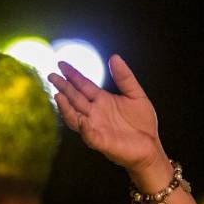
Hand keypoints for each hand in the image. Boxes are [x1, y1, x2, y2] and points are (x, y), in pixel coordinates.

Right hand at [49, 55, 169, 181]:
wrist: (151, 147)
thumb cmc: (142, 123)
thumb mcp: (136, 95)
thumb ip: (124, 77)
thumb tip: (114, 57)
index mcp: (101, 100)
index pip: (83, 85)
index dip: (72, 75)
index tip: (61, 64)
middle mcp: (94, 113)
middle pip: (75, 98)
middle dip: (63, 87)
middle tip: (52, 76)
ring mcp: (95, 127)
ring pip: (74, 117)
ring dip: (66, 108)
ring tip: (59, 96)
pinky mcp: (101, 142)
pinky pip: (89, 135)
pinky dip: (84, 128)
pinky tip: (81, 120)